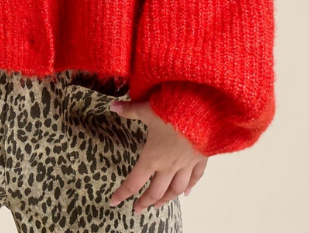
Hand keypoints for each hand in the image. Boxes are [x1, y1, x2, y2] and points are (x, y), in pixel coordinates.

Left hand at [108, 97, 207, 214]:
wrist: (202, 112)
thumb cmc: (172, 111)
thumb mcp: (147, 109)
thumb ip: (130, 110)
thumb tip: (113, 106)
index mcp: (152, 157)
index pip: (134, 181)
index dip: (123, 193)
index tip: (113, 202)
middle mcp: (169, 166)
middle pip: (156, 191)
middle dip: (146, 201)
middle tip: (138, 209)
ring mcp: (186, 165)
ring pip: (176, 189)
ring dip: (166, 198)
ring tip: (159, 204)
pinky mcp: (200, 159)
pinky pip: (195, 178)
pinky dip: (190, 187)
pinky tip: (186, 192)